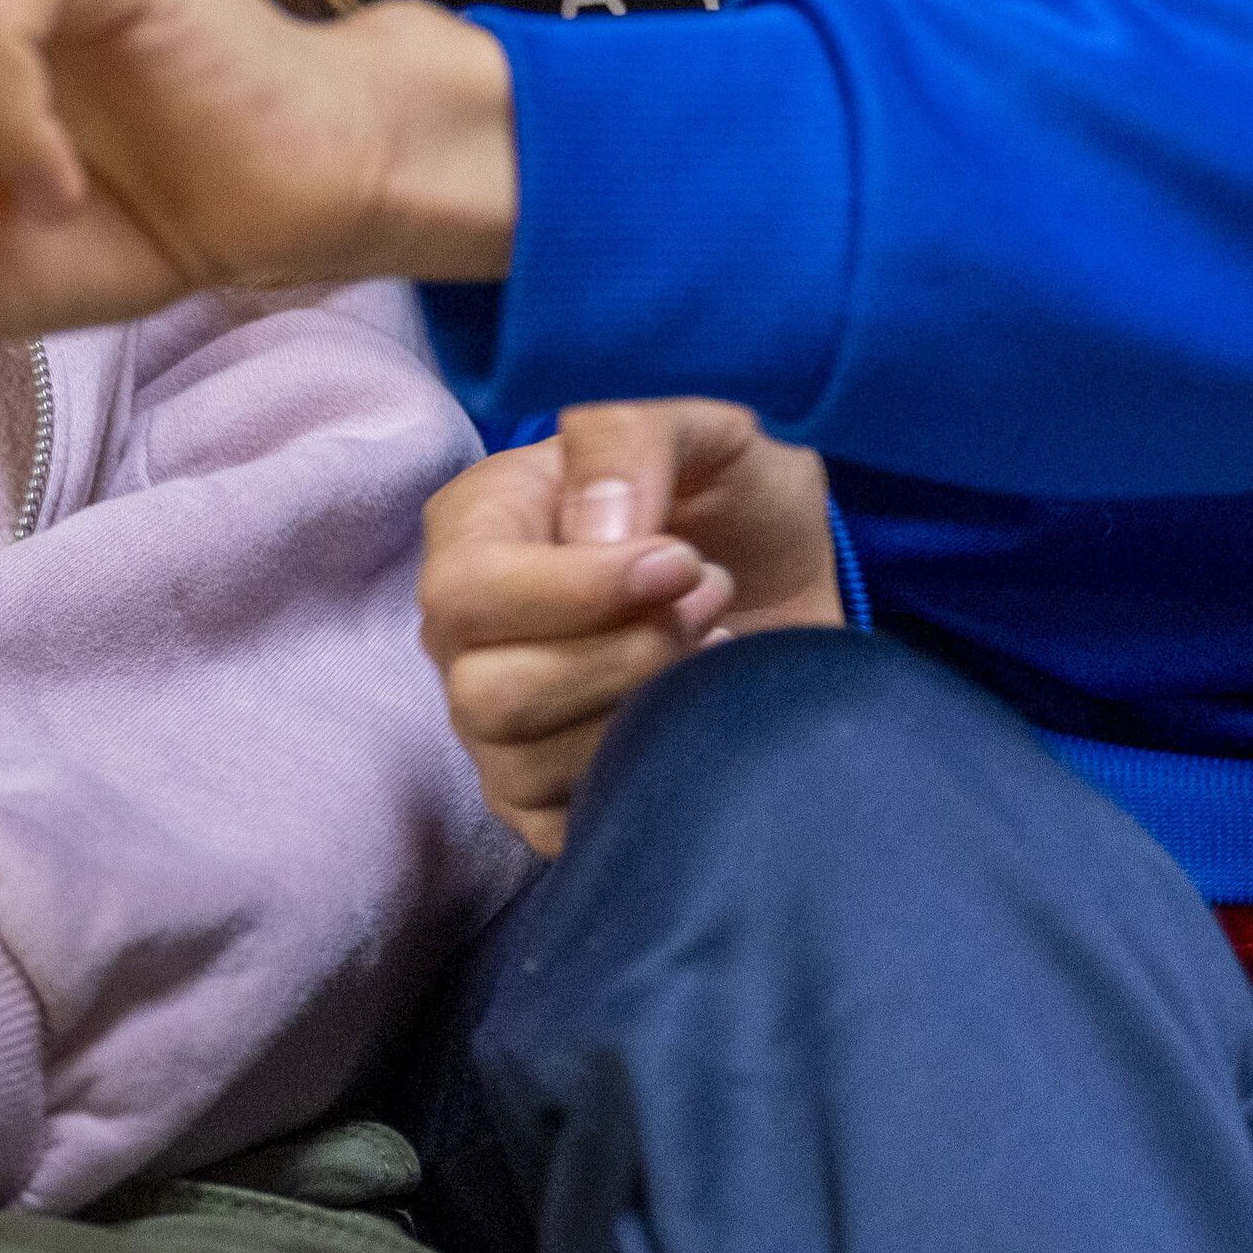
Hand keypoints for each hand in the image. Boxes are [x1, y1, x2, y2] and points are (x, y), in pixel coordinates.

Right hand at [418, 398, 844, 855]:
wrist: (788, 583)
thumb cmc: (732, 498)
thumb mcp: (704, 432)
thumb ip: (632, 440)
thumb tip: (594, 532)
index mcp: (476, 526)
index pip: (466, 589)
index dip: (571, 592)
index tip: (680, 562)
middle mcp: (464, 632)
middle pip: (485, 689)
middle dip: (619, 657)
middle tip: (711, 601)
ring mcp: (496, 723)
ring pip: (521, 759)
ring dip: (639, 710)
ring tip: (715, 649)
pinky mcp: (541, 797)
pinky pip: (559, 820)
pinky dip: (641, 775)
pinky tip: (692, 720)